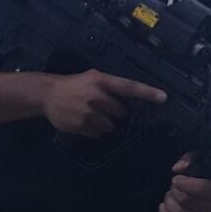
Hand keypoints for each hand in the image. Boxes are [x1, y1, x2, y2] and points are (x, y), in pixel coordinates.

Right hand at [39, 69, 166, 137]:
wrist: (47, 94)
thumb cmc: (74, 85)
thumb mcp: (92, 78)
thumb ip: (109, 86)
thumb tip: (128, 100)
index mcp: (101, 81)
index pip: (129, 87)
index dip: (147, 93)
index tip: (163, 98)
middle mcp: (96, 95)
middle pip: (120, 112)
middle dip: (115, 113)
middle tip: (102, 108)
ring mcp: (88, 111)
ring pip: (109, 126)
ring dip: (104, 124)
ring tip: (90, 115)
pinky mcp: (80, 125)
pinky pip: (96, 134)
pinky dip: (92, 130)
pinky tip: (82, 121)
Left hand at [159, 152, 210, 211]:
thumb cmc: (205, 176)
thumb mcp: (202, 161)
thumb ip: (191, 159)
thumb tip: (178, 168)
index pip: (203, 189)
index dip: (184, 183)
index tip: (176, 178)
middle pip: (187, 202)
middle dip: (175, 191)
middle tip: (172, 186)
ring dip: (169, 204)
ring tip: (168, 196)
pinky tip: (163, 208)